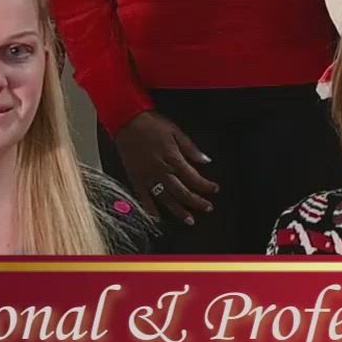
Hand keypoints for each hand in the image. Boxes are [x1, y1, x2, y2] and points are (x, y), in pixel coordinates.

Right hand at [113, 111, 216, 225]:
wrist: (127, 121)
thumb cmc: (151, 124)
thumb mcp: (176, 131)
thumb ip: (191, 148)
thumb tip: (206, 160)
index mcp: (173, 158)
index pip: (194, 178)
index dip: (206, 186)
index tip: (214, 189)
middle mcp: (162, 171)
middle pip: (182, 192)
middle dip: (197, 201)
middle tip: (207, 208)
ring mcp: (148, 177)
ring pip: (166, 198)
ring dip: (179, 210)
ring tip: (189, 220)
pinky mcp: (136, 179)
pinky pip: (144, 197)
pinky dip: (150, 209)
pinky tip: (157, 217)